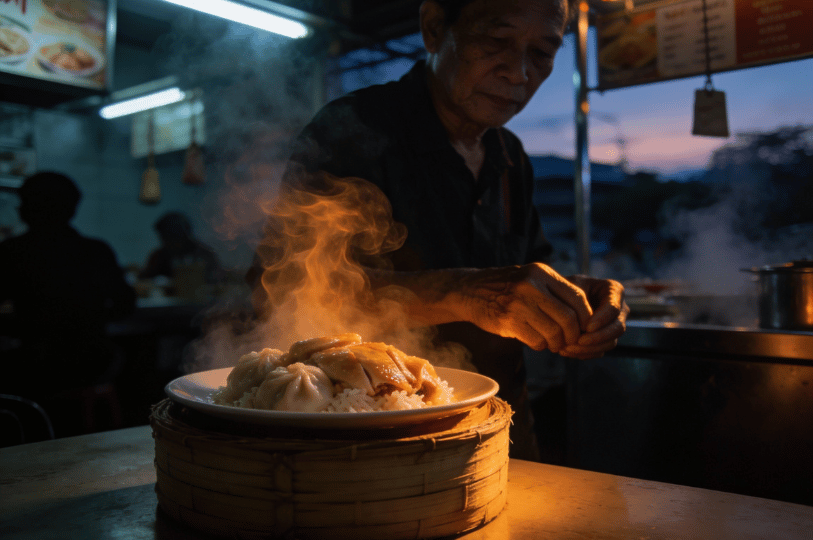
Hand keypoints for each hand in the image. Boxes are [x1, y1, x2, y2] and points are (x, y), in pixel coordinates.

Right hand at [455, 263, 593, 352]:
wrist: (469, 290)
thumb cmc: (506, 287)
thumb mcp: (530, 277)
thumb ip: (554, 291)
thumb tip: (585, 316)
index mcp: (541, 273)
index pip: (577, 298)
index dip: (585, 317)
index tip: (582, 327)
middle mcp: (531, 286)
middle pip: (568, 318)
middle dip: (572, 335)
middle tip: (569, 341)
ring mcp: (518, 303)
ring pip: (553, 332)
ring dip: (556, 343)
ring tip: (552, 343)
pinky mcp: (507, 321)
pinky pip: (535, 340)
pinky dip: (540, 345)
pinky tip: (536, 341)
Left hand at [558, 275, 628, 358]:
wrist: (561, 296)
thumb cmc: (566, 286)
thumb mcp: (570, 285)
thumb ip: (577, 300)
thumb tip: (584, 324)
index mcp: (614, 291)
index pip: (614, 308)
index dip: (602, 319)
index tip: (587, 327)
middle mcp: (619, 310)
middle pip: (618, 328)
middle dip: (599, 337)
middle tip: (579, 341)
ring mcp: (613, 326)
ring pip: (610, 343)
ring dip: (590, 349)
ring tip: (568, 348)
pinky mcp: (604, 340)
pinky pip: (599, 351)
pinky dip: (584, 353)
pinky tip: (566, 351)